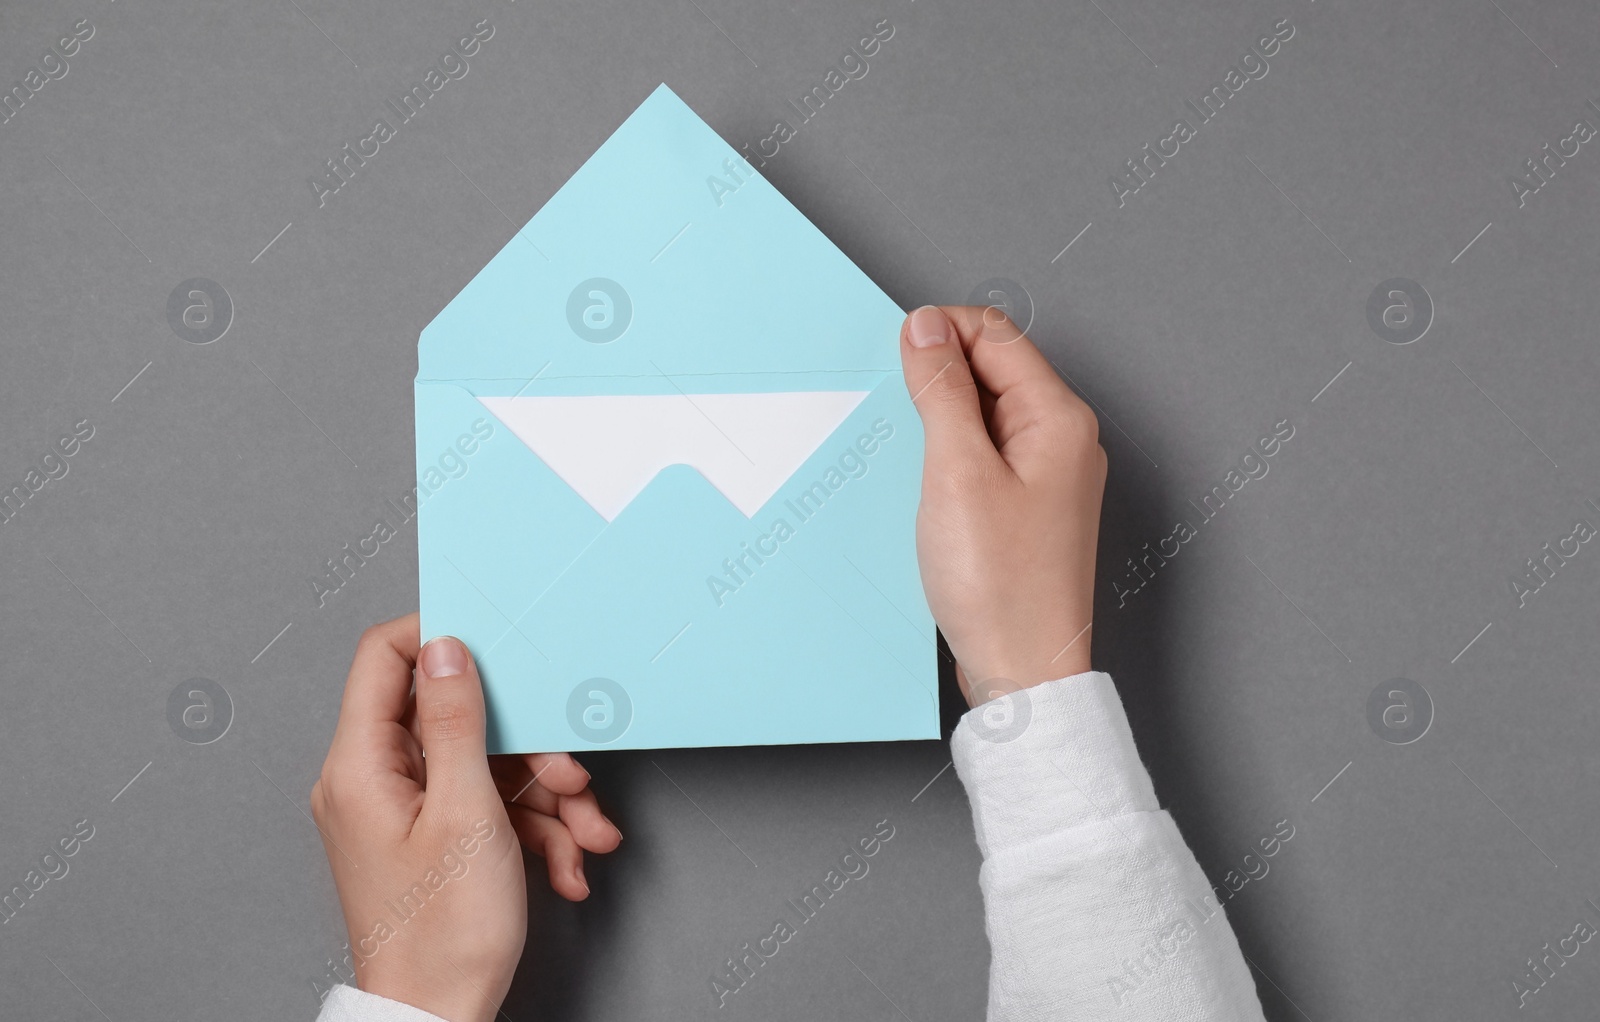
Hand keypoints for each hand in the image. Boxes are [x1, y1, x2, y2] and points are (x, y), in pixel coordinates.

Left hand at [311, 614, 622, 1021]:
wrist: (438, 1021)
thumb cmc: (442, 937)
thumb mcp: (467, 813)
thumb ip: (457, 721)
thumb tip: (447, 647)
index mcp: (361, 765)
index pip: (383, 657)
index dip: (440, 636)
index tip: (499, 642)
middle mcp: (373, 781)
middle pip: (455, 717)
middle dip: (528, 745)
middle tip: (569, 773)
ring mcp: (403, 811)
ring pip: (484, 764)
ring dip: (547, 797)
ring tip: (586, 835)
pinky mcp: (431, 839)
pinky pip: (488, 806)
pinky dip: (535, 830)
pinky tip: (566, 865)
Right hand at [899, 306, 1105, 705]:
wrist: (1024, 671)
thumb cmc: (999, 585)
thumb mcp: (956, 472)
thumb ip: (942, 391)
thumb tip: (926, 328)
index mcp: (1058, 418)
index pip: (995, 334)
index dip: (940, 333)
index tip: (896, 356)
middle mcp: (1063, 439)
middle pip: (993, 369)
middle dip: (939, 377)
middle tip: (900, 416)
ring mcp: (1050, 475)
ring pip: (986, 414)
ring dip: (942, 420)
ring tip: (915, 461)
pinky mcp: (1030, 508)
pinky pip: (987, 456)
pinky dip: (952, 457)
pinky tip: (929, 489)